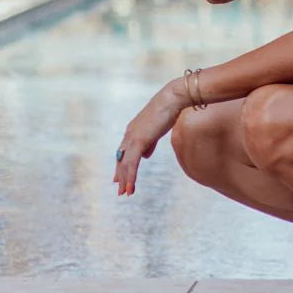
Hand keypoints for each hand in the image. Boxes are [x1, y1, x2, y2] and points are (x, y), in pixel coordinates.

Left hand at [113, 80, 186, 195]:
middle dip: (121, 175)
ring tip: (126, 193)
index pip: (124, 152)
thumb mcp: (158, 128)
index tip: (119, 178)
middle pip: (121, 159)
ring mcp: (132, 137)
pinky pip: (132, 163)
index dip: (121, 165)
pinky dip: (130, 176)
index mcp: (133, 130)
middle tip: (120, 190)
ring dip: (125, 179)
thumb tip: (146, 155)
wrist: (173, 99)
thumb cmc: (169, 110)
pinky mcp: (138, 140)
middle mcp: (129, 134)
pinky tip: (131, 186)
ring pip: (125, 163)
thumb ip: (150, 142)